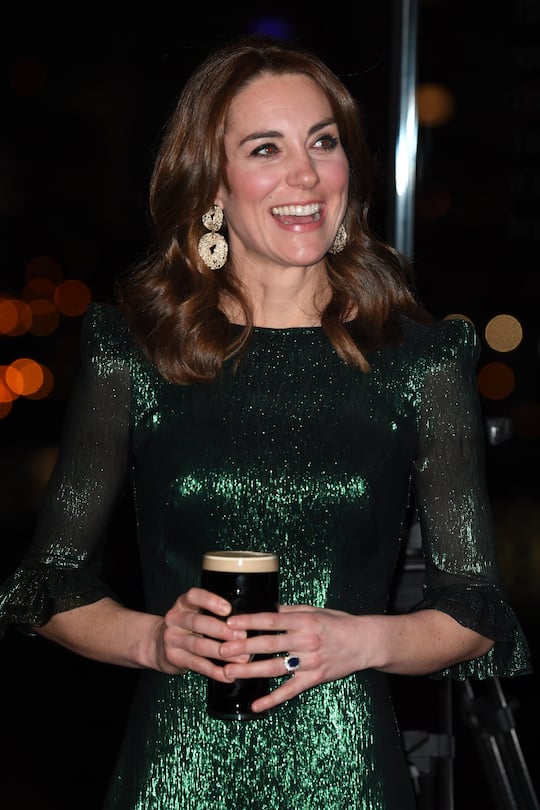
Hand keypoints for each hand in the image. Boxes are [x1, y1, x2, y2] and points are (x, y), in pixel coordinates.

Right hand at [154, 587, 247, 678]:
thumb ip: (212, 613)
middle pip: (198, 623)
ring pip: (199, 646)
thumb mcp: (193, 612)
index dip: (211, 601)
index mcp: (183, 604)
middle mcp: (175, 619)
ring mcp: (172, 639)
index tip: (228, 609)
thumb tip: (243, 620)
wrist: (157, 644)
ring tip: (242, 658)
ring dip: (223, 653)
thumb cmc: (186, 626)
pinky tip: (228, 675)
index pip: (194, 596)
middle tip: (242, 637)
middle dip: (222, 631)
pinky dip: (214, 671)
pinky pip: (197, 664)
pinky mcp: (174, 657)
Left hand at [219, 605, 365, 712]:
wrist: (364, 642)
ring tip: (228, 672)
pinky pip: (290, 691)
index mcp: (304, 621)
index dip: (250, 621)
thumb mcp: (313, 610)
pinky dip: (272, 699)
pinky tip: (255, 704)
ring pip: (274, 668)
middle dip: (242, 647)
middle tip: (220, 649)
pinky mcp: (314, 679)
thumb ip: (288, 611)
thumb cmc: (338, 623)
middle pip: (268, 644)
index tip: (230, 622)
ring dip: (249, 671)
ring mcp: (309, 662)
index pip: (272, 620)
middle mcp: (305, 641)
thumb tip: (264, 608)